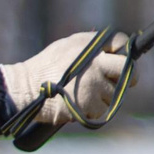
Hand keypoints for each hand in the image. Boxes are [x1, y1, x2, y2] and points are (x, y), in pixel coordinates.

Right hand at [0, 31, 128, 129]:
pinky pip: (101, 110)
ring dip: (103, 96)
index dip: (123, 51)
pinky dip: (92, 109)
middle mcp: (96, 64)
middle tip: (119, 80)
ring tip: (83, 93)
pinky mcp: (89, 105)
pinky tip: (78, 103)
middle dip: (127, 76)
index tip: (118, 58)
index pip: (122, 43)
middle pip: (127, 70)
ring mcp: (94, 86)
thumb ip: (93, 45)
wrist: (25, 89)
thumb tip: (117, 49)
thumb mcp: (68, 45)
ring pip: (114, 94)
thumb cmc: (46, 67)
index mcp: (91, 46)